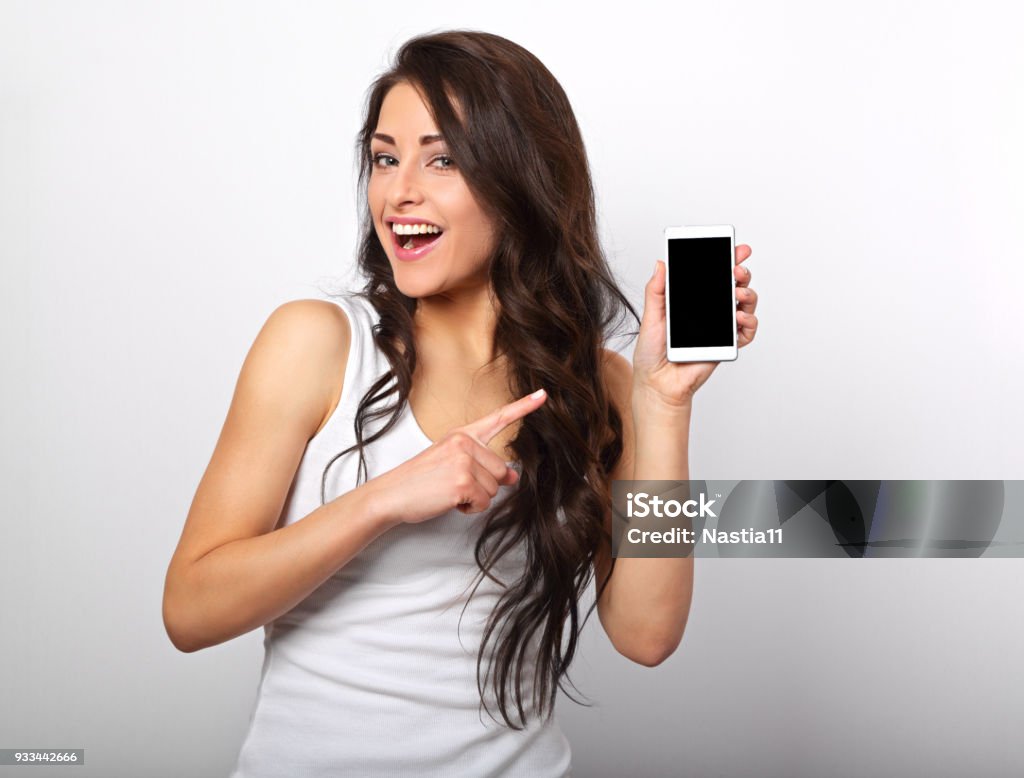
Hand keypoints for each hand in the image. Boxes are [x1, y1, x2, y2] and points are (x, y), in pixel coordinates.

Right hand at [366, 389, 547, 524]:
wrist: (391, 494)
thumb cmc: (419, 480)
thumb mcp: (451, 464)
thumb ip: (483, 465)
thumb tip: (514, 476)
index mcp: (462, 435)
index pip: (497, 418)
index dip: (523, 408)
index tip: (543, 396)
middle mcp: (464, 443)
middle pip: (502, 470)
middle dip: (485, 485)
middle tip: (456, 485)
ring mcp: (464, 461)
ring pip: (494, 488)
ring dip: (475, 498)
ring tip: (449, 491)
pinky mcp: (463, 482)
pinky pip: (484, 502)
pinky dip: (470, 508)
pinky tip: (450, 500)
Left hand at [632, 245, 757, 405]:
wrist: (657, 382)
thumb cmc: (651, 352)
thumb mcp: (651, 316)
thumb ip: (657, 291)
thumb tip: (660, 264)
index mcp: (693, 300)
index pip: (714, 275)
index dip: (728, 260)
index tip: (736, 249)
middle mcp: (709, 311)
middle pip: (734, 285)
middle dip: (741, 273)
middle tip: (736, 271)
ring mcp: (719, 327)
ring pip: (745, 305)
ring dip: (748, 295)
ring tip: (738, 295)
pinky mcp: (725, 345)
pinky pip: (746, 332)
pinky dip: (749, 323)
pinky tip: (740, 318)